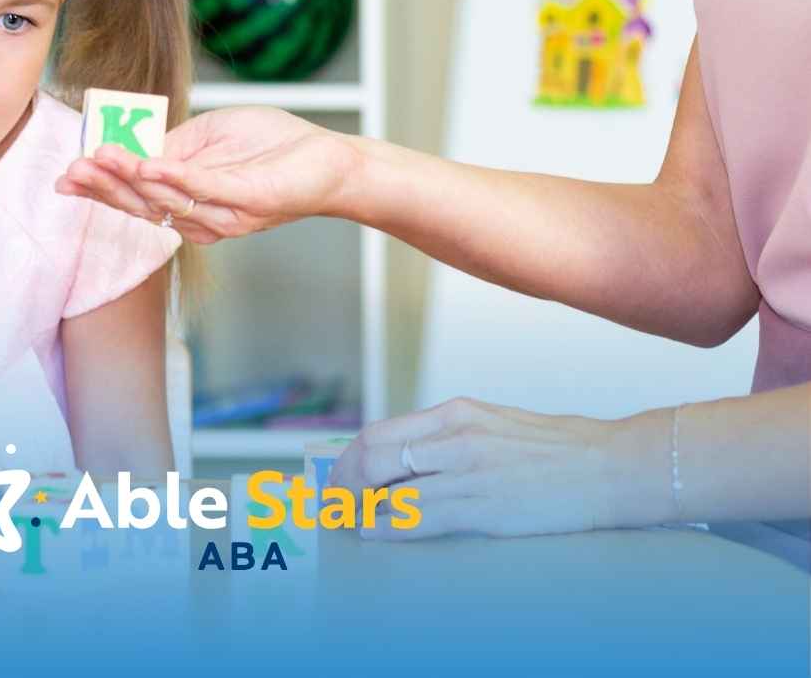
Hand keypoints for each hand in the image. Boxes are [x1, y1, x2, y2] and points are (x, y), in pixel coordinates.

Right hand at [54, 106, 351, 242]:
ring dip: (131, 177)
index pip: (135, 199)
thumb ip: (172, 144)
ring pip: (166, 200)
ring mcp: (223, 215)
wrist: (328, 157)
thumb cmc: (272, 145)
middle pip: (141, 206)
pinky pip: (204, 191)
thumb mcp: (210, 135)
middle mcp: (201, 218)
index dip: (100, 188)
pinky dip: (174, 177)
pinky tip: (148, 163)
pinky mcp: (247, 202)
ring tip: (102, 156)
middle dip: (104, 187)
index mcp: (188, 202)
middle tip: (73, 169)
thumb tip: (130, 145)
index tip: (67, 175)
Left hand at [329, 397, 618, 539]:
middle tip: (336, 501)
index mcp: (458, 413)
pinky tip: (374, 533)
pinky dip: (389, 528)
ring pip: (393, 492)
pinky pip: (421, 519)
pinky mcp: (485, 508)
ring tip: (349, 521)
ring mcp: (470, 473)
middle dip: (346, 483)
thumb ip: (453, 436)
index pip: (383, 432)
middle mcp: (457, 438)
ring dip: (363, 511)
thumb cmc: (559, 447)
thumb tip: (411, 457)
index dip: (352, 457)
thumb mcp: (495, 424)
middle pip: (376, 458)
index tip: (340, 474)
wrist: (612, 466)